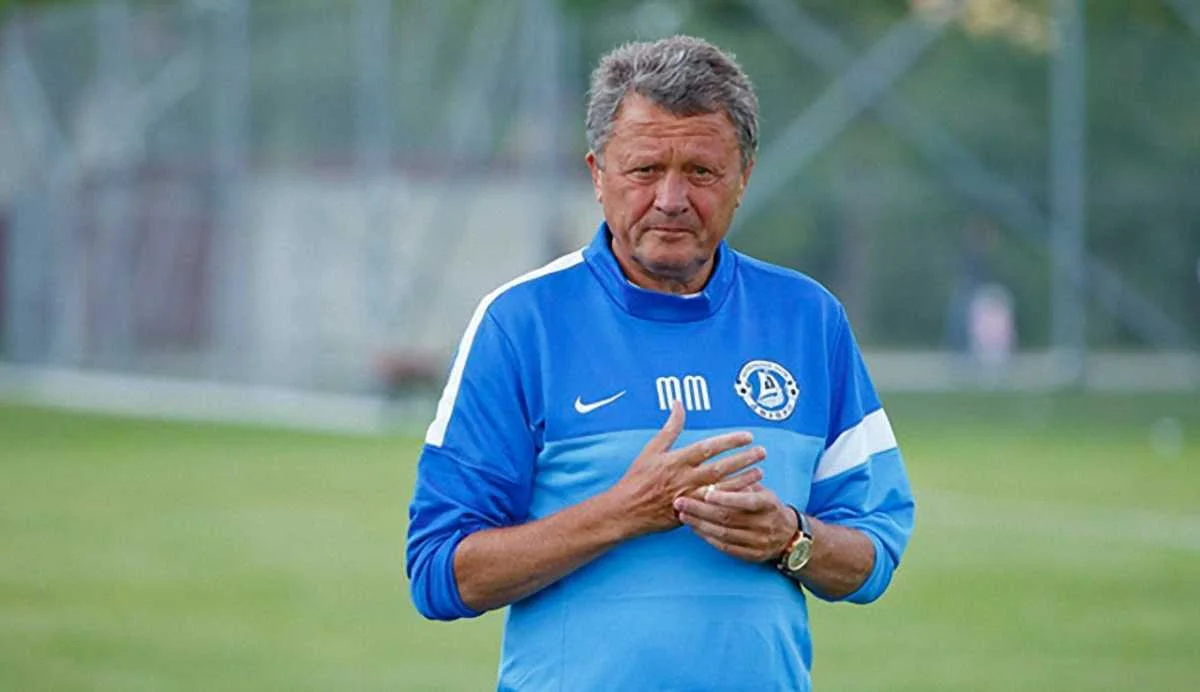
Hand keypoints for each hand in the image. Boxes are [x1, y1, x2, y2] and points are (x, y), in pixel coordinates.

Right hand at [608, 401, 764, 536]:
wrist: (626, 511)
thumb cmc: (637, 478)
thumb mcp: (652, 449)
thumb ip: (670, 427)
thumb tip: (679, 403)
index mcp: (676, 461)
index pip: (709, 448)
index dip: (730, 441)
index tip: (747, 436)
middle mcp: (685, 478)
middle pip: (721, 468)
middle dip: (743, 459)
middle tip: (761, 452)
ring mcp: (689, 497)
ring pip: (722, 489)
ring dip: (743, 480)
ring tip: (760, 472)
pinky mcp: (691, 513)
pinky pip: (716, 506)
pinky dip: (732, 500)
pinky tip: (746, 495)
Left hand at [673, 481, 796, 562]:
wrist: (787, 535)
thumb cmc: (766, 505)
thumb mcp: (760, 489)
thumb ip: (740, 482)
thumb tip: (714, 469)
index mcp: (769, 504)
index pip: (747, 501)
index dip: (726, 497)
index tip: (705, 491)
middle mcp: (766, 525)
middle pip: (729, 518)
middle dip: (701, 509)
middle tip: (680, 501)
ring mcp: (759, 542)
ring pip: (724, 534)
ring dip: (700, 524)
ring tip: (682, 514)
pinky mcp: (752, 556)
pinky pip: (726, 547)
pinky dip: (708, 538)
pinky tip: (695, 529)